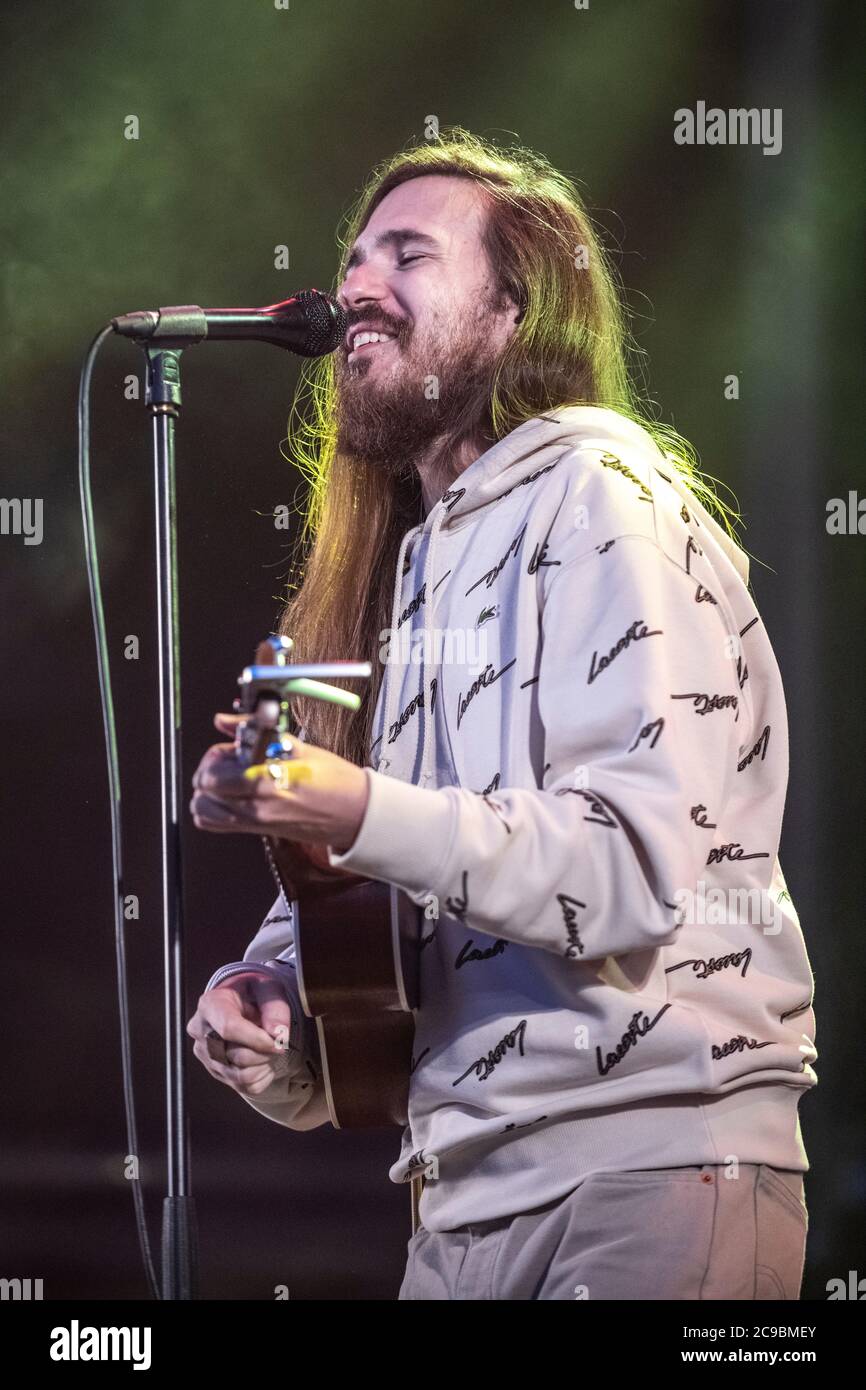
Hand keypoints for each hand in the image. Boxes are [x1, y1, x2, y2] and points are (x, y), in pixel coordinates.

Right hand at [187, 971, 295, 1097]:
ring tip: (269, 1048)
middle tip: (277, 1041)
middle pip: (236, 1056)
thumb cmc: (253, 993)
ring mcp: (206, 1056)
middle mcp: (201, 1032)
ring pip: (240, 1076)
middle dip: (265, 1052)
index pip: (228, 1029)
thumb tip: (278, 1034)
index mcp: (210, 1005)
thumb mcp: (268, 988)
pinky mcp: (216, 1073)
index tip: (279, 1041)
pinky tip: (263, 1059)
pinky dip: (262, 1077)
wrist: (244, 1003)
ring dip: (264, 1065)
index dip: (257, 1039)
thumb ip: (275, 1007)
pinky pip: (244, 1087)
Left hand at [190, 713, 369, 850]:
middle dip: (210, 770)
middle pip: (203, 791)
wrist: (355, 814)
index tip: (233, 747)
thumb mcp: (298, 747)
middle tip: (230, 760)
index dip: (218, 755)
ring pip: (202, 809)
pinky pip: (214, 823)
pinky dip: (213, 808)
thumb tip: (224, 720)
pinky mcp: (256, 831)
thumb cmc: (335, 782)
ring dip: (208, 791)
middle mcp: (255, 808)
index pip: (214, 774)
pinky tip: (231, 793)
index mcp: (266, 784)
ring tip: (229, 778)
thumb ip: (253, 731)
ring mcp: (254, 823)